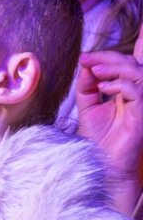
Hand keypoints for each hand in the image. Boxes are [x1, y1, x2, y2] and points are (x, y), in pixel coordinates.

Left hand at [75, 35, 142, 213]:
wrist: (102, 163)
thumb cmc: (98, 138)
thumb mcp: (87, 107)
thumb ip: (87, 87)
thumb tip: (85, 65)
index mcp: (126, 92)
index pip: (124, 65)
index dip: (106, 57)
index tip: (83, 58)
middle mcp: (138, 96)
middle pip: (133, 64)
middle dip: (109, 58)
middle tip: (87, 60)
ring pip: (140, 73)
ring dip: (115, 67)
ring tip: (95, 72)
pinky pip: (140, 91)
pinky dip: (120, 84)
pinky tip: (103, 90)